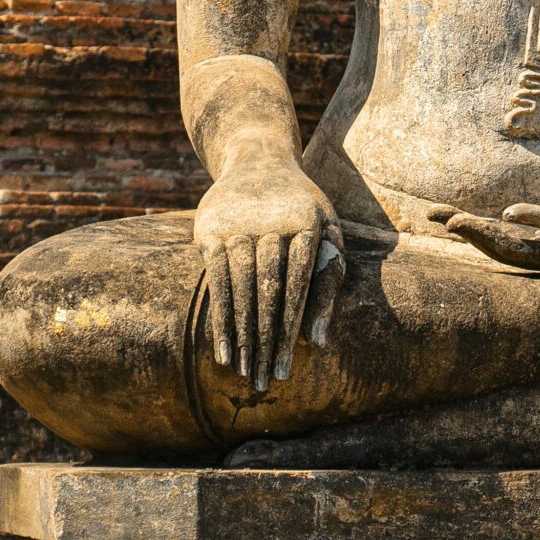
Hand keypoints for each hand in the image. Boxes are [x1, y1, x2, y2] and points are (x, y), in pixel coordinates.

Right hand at [192, 167, 344, 391]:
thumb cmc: (302, 208)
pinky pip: (214, 281)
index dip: (293, 329)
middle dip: (266, 340)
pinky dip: (219, 318)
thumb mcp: (328, 232)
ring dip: (241, 335)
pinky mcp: (211, 231)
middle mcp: (270, 224)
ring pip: (240, 289)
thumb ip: (328, 282)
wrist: (258, 157)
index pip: (299, 285)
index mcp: (306, 224)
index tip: (287, 368)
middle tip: (265, 382)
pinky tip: (222, 349)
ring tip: (244, 373)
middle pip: (269, 292)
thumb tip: (319, 343)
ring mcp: (237, 226)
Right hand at [433, 180, 539, 276]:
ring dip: (496, 236)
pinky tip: (513, 212)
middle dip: (476, 240)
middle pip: (518, 257)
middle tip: (438, 220)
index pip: (515, 257)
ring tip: (459, 222)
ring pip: (539, 249)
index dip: (477, 241)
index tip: (438, 218)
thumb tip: (525, 220)